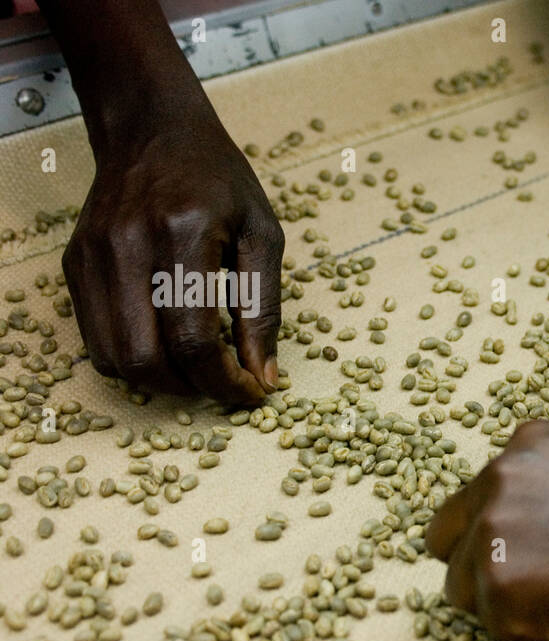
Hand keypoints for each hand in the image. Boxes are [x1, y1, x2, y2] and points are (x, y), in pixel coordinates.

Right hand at [44, 0, 281, 404]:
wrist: (154, 130)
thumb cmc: (217, 179)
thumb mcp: (262, 233)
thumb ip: (264, 308)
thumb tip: (263, 375)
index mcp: (183, 234)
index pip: (194, 337)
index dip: (224, 380)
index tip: (251, 393)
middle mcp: (128, 245)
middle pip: (146, 358)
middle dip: (192, 389)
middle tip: (224, 386)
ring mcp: (93, 256)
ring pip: (114, 358)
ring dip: (161, 381)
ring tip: (198, 371)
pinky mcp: (75, 264)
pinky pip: (96, 339)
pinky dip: (133, 359)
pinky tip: (167, 347)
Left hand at [424, 421, 548, 640]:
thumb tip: (527, 527)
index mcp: (532, 444)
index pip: (478, 493)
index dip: (503, 530)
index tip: (538, 551)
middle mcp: (502, 475)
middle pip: (447, 534)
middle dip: (476, 563)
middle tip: (529, 585)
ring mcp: (494, 527)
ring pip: (459, 585)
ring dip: (500, 602)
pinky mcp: (495, 581)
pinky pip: (487, 622)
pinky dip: (521, 630)